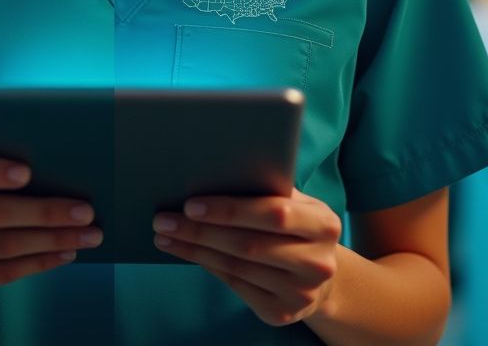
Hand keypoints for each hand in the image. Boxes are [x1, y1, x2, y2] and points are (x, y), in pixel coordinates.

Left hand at [152, 187, 340, 326]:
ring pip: (236, 266)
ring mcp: (300, 292)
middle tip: (163, 219)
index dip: (230, 210)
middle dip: (200, 231)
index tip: (191, 204)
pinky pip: (235, 285)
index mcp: (324, 225)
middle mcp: (317, 262)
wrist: (322, 279)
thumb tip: (211, 174)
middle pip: (248, 244)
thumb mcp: (297, 205)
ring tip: (164, 234)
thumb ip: (268, 190)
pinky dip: (206, 264)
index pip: (274, 214)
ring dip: (194, 249)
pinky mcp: (281, 312)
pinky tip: (185, 251)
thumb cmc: (297, 228)